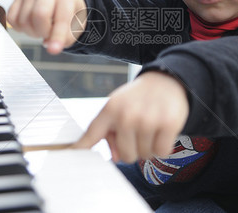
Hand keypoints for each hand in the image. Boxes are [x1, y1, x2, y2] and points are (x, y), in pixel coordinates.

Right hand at [7, 0, 86, 53]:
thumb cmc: (70, 14)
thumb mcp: (76, 26)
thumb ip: (66, 38)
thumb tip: (47, 44)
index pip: (60, 18)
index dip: (57, 36)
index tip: (54, 50)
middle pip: (38, 15)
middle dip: (42, 32)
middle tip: (48, 34)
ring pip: (23, 21)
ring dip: (32, 33)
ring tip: (42, 29)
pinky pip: (11, 19)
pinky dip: (19, 28)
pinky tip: (31, 26)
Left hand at [73, 71, 188, 162]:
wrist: (165, 79)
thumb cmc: (138, 98)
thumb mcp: (119, 107)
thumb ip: (110, 132)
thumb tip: (115, 158)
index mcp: (110, 109)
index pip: (91, 134)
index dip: (80, 147)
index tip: (69, 154)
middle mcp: (127, 115)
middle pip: (126, 156)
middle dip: (133, 149)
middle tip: (138, 133)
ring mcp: (147, 120)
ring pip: (145, 155)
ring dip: (149, 147)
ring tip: (150, 128)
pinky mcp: (168, 123)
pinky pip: (161, 152)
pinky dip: (163, 146)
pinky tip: (161, 131)